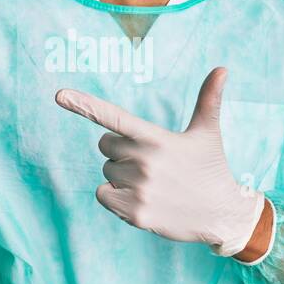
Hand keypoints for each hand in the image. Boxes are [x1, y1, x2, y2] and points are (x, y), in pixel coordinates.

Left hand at [55, 67, 265, 257]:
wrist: (221, 214)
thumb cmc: (210, 168)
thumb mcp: (208, 132)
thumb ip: (208, 99)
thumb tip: (223, 68)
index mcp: (157, 138)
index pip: (115, 117)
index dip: (85, 105)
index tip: (60, 95)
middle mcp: (145, 162)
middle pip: (106, 146)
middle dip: (121, 151)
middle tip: (151, 162)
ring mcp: (139, 189)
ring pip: (107, 171)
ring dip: (122, 176)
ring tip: (153, 183)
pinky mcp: (135, 213)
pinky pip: (103, 194)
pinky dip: (115, 196)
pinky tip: (142, 199)